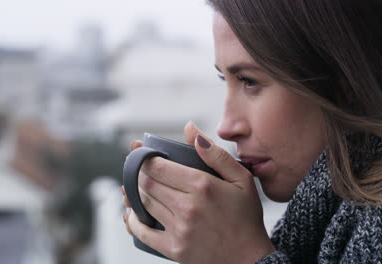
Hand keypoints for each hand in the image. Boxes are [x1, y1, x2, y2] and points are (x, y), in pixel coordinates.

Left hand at [122, 121, 274, 262]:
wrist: (249, 258)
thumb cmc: (245, 216)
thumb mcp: (241, 178)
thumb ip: (214, 153)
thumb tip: (190, 129)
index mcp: (202, 185)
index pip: (158, 166)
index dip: (146, 158)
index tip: (144, 154)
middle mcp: (188, 206)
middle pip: (147, 183)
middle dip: (139, 173)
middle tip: (140, 170)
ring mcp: (179, 229)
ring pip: (144, 203)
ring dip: (135, 193)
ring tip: (135, 187)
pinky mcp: (174, 248)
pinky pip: (143, 232)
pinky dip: (132, 220)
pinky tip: (132, 213)